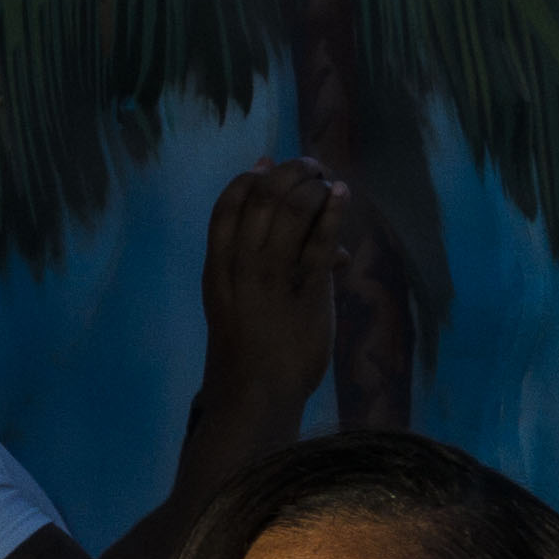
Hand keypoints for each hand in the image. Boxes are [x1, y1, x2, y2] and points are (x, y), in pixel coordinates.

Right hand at [192, 160, 347, 424]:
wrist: (253, 395)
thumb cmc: (255, 354)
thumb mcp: (248, 308)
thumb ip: (281, 276)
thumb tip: (336, 253)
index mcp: (217, 268)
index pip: (226, 208)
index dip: (248, 179)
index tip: (268, 163)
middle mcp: (238, 266)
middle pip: (259, 199)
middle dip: (286, 173)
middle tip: (309, 165)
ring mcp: (269, 279)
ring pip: (288, 212)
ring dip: (311, 187)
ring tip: (327, 177)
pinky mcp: (304, 294)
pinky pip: (318, 243)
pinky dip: (331, 213)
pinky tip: (341, 195)